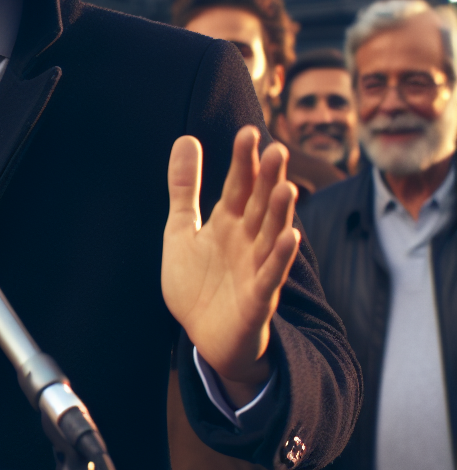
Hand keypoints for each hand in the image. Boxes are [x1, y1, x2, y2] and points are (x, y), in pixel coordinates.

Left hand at [161, 126, 299, 406]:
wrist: (203, 336)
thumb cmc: (197, 282)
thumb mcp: (182, 229)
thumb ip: (184, 188)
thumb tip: (186, 138)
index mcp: (229, 222)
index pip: (239, 185)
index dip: (243, 161)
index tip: (248, 133)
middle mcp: (247, 240)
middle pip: (260, 205)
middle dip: (268, 180)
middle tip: (276, 150)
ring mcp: (255, 268)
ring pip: (271, 236)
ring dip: (280, 214)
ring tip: (287, 187)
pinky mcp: (257, 299)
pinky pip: (270, 276)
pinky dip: (279, 258)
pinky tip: (289, 238)